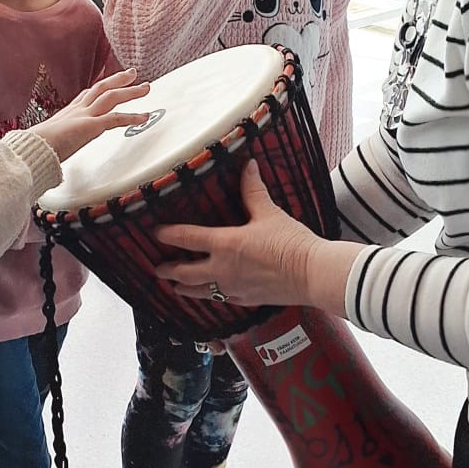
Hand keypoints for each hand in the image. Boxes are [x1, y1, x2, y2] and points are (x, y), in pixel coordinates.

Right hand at [37, 68, 151, 162]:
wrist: (31, 150)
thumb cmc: (34, 149)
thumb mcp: (45, 142)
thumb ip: (53, 143)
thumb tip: (48, 153)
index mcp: (66, 114)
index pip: (85, 95)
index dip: (98, 88)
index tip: (107, 82)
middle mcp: (76, 111)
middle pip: (100, 88)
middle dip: (118, 79)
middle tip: (132, 74)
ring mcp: (84, 116)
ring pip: (111, 97)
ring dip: (130, 91)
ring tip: (146, 88)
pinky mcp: (90, 126)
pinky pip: (116, 118)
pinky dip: (132, 116)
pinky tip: (144, 116)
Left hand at [155, 162, 323, 308]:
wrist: (312, 274)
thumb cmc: (292, 244)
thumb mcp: (269, 213)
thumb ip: (253, 190)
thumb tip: (248, 166)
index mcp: (225, 245)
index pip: (187, 238)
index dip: (168, 235)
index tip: (156, 233)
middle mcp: (223, 270)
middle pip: (185, 273)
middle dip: (168, 270)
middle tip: (158, 268)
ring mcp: (233, 288)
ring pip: (199, 292)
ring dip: (184, 288)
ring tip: (175, 288)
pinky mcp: (246, 300)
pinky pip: (221, 301)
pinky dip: (210, 298)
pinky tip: (211, 297)